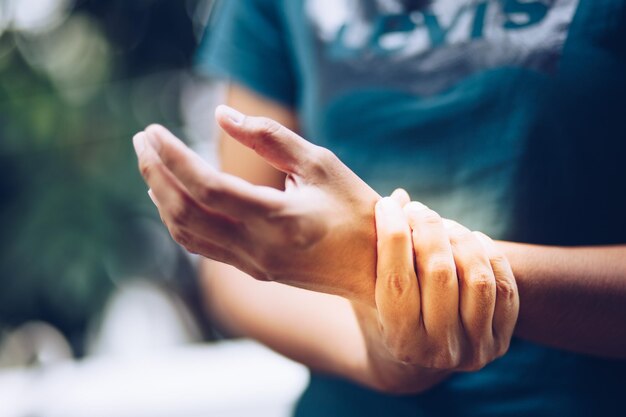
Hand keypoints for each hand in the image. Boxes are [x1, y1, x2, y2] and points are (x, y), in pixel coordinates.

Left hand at [133, 106, 379, 304]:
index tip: (153, 130)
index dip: (173, 157)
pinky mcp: (252, 269)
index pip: (206, 187)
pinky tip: (173, 196)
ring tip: (150, 162)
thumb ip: (271, 138)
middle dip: (154, 173)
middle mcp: (257, 247)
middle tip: (141, 139)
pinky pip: (201, 245)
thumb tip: (222, 116)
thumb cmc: (355, 210)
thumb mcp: (321, 164)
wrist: (374, 269)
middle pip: (184, 212)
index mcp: (278, 218)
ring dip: (161, 197)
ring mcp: (252, 264)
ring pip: (186, 233)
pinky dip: (178, 218)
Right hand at [355, 194, 518, 392]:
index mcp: (399, 341)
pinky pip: (503, 285)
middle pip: (440, 274)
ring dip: (459, 238)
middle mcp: (438, 351)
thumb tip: (399, 198)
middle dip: (427, 229)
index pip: (396, 279)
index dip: (392, 234)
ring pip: (477, 277)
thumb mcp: (370, 288)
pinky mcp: (502, 339)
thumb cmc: (388, 310)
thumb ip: (376, 250)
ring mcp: (475, 348)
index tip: (386, 205)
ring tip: (443, 225)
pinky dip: (488, 254)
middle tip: (417, 209)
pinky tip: (470, 240)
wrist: (422, 350)